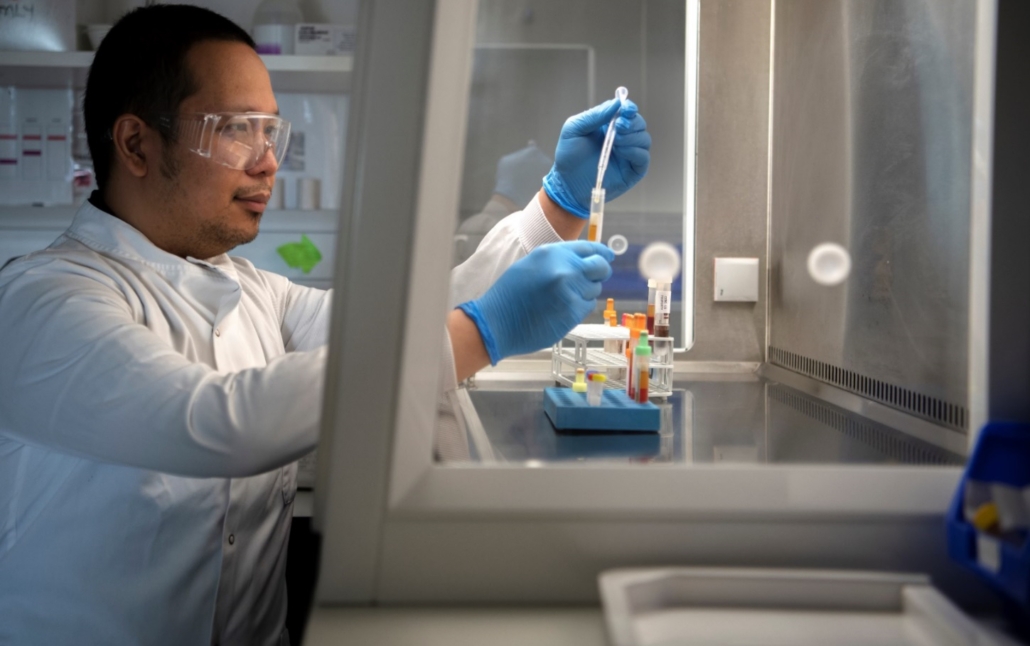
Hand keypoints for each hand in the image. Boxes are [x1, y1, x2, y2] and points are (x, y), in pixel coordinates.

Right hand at [457, 241, 614, 362]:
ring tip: (564, 297)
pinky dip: (579, 307)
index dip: (601, 252)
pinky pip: (587, 306)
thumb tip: (584, 260)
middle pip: (601, 267)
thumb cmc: (510, 294)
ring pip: (595, 289)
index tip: (608, 256)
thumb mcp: (532, 264)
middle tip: (595, 276)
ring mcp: (571, 292)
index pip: (589, 247)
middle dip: (601, 271)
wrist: (497, 322)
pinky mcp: (573, 313)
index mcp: (553, 253)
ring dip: (586, 292)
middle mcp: (565, 269)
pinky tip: (562, 309)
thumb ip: (559, 259)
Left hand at [542, 98, 650, 216]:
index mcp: (610, 125)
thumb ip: (594, 115)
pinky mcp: (633, 171)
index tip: (626, 109)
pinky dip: (635, 151)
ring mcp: (629, 154)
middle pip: (640, 124)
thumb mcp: (575, 129)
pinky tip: (621, 151)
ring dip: (632, 137)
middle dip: (632, 122)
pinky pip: (643, 158)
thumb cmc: (569, 156)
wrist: (567, 183)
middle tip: (619, 126)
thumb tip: (617, 102)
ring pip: (644, 139)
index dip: (629, 108)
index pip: (628, 112)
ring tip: (616, 141)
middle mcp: (623, 138)